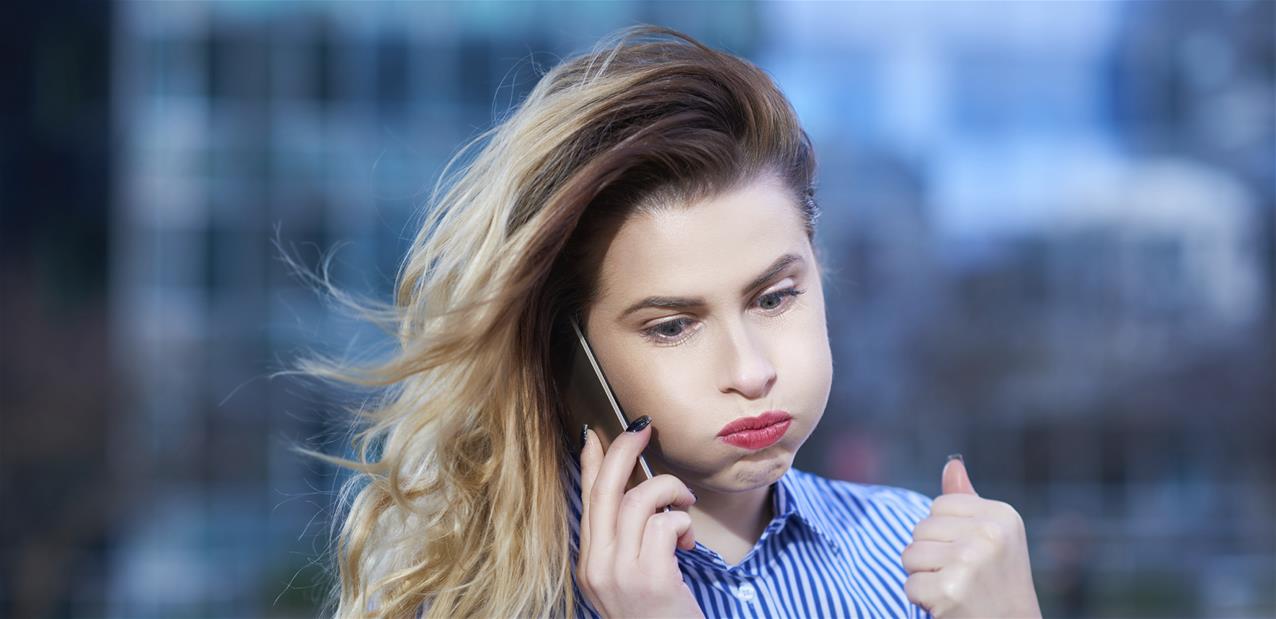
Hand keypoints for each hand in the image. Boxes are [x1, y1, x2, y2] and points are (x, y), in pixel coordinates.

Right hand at [576, 418, 704, 618]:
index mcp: (589, 565)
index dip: (588, 463)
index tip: (593, 433)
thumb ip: (627, 541)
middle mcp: (597, 568)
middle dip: (624, 452)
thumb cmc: (660, 616)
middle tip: (643, 429)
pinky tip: (689, 541)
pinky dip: (683, 523)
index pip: (585, 502)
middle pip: (605, 491)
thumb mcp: (632, 578)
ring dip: (670, 492)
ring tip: (684, 506)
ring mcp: (620, 574)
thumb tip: (634, 493)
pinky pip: (665, 524)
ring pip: (638, 501)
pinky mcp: (649, 579)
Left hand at [902, 455, 1042, 617]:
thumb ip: (967, 502)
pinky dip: (922, 600)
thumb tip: (952, 464)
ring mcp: (969, 561)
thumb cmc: (997, 582)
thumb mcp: (992, 536)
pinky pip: (910, 585)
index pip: (938, 506)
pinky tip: (948, 604)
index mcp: (1001, 515)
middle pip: (921, 529)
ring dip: (924, 577)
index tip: (972, 555)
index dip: (945, 533)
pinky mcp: (950, 590)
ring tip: (954, 588)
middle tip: (963, 576)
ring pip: (910, 555)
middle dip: (932, 555)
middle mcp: (989, 534)